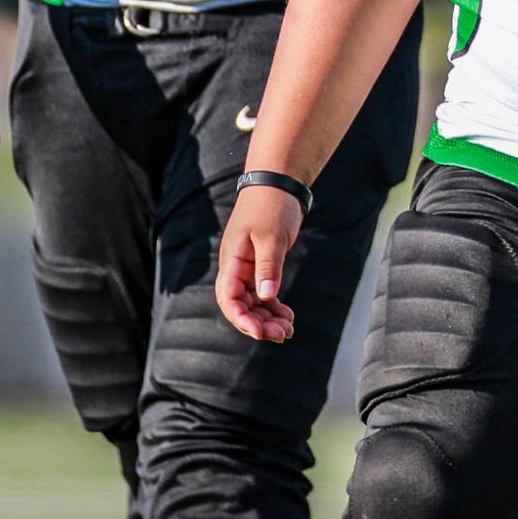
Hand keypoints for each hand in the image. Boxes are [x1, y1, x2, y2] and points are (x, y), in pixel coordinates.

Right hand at [216, 184, 301, 342]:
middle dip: (258, 324)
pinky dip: (274, 306)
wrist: (279, 183)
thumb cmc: (272, 205)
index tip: (260, 332)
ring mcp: (248, 268)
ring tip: (288, 330)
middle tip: (282, 335)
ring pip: (253, 302)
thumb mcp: (271, 236)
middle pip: (241, 306)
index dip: (241, 318)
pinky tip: (288, 316)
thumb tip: (266, 296)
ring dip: (268, 318)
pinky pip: (263, 293)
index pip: (229, 298)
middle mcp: (236, 268)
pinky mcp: (261, 265)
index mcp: (232, 261)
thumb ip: (268, 266)